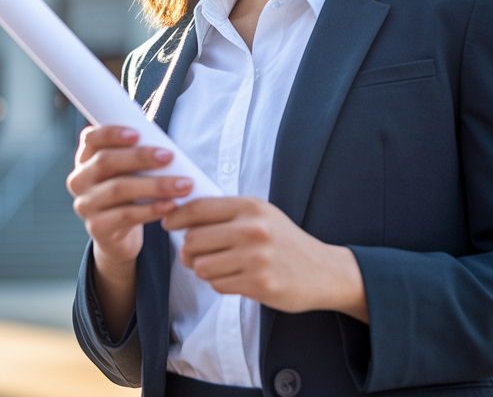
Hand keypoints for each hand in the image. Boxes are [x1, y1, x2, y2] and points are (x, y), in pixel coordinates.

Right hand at [67, 124, 194, 265]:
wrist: (118, 236)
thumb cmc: (129, 194)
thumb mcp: (127, 173)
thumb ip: (137, 157)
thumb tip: (166, 149)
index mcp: (86, 159)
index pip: (91, 138)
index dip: (112, 133)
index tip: (138, 134)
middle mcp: (80, 180)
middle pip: (106, 162)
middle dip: (140, 157)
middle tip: (169, 156)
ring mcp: (86, 205)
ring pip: (118, 189)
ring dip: (155, 186)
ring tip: (182, 185)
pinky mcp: (97, 227)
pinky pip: (126, 215)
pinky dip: (152, 209)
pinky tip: (171, 205)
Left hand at [162, 196, 367, 321]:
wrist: (324, 271)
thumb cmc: (284, 241)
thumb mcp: (260, 215)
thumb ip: (225, 213)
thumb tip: (178, 216)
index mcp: (250, 207)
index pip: (198, 208)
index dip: (176, 217)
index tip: (168, 224)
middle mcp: (253, 229)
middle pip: (193, 240)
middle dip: (187, 250)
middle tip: (193, 255)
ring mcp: (256, 258)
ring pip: (202, 266)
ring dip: (204, 270)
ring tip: (219, 267)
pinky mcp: (259, 285)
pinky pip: (218, 285)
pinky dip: (221, 284)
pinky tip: (237, 278)